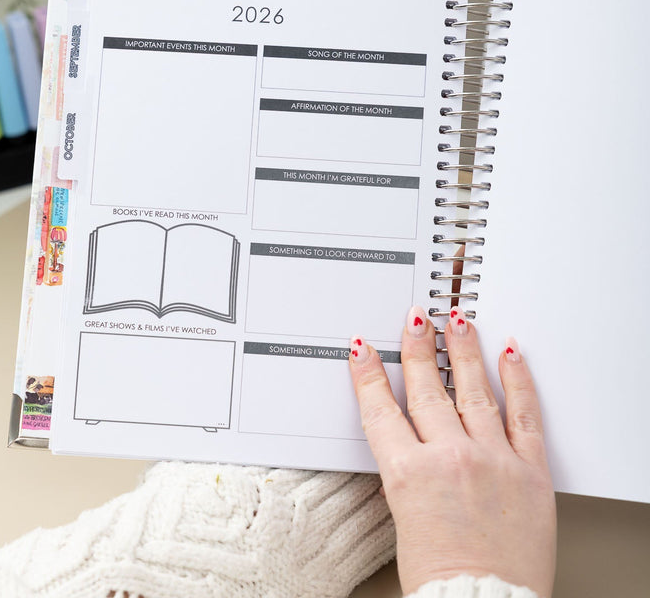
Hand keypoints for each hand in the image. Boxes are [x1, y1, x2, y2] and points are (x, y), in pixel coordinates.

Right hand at [348, 306, 555, 596]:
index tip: (363, 350)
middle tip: (413, 321)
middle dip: (416, 348)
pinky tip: (508, 354)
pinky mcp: (529, 469)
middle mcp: (449, 457)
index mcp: (409, 473)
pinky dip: (517, 380)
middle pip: (427, 388)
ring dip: (462, 349)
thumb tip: (409, 441)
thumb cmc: (441, 577)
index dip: (369, 374)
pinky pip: (523, 414)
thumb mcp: (403, 516)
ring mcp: (492, 458)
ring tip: (456, 321)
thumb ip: (406, 471)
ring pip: (473, 389)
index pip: (380, 408)